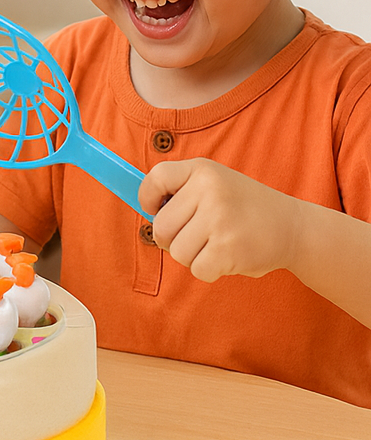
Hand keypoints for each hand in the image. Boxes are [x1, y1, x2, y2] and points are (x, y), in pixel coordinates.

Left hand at [139, 159, 301, 282]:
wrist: (295, 228)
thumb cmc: (243, 207)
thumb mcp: (215, 184)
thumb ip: (181, 191)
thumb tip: (144, 211)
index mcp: (202, 170)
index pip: (155, 178)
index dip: (147, 198)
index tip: (155, 209)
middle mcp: (210, 190)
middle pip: (161, 227)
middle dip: (170, 239)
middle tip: (192, 237)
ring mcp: (219, 219)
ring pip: (177, 251)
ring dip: (192, 256)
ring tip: (216, 245)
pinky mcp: (228, 249)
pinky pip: (197, 269)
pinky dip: (209, 270)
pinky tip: (228, 256)